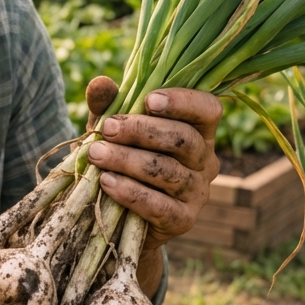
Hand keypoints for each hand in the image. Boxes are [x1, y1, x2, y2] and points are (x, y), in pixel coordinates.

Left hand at [86, 86, 221, 254]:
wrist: (122, 217)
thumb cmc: (124, 160)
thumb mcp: (115, 130)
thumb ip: (110, 105)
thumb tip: (100, 83)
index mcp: (199, 131)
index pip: (208, 109)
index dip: (183, 102)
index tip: (149, 100)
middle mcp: (206, 161)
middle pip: (184, 139)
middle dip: (142, 131)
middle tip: (108, 128)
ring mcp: (198, 193)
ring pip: (167, 171)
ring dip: (127, 160)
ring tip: (96, 155)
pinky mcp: (184, 220)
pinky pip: (159, 205)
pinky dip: (130, 192)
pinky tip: (106, 182)